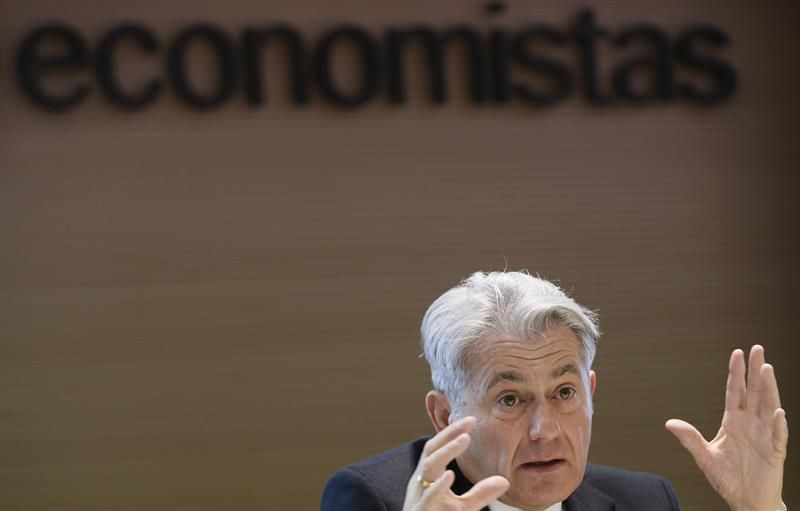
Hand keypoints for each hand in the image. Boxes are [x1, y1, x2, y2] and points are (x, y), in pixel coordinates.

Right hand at [403, 416, 508, 510]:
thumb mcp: (463, 507)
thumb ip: (481, 493)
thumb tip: (504, 481)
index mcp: (428, 476)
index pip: (437, 447)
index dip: (452, 432)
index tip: (471, 420)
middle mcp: (420, 481)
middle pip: (431, 449)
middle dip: (449, 433)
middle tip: (469, 422)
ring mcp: (419, 495)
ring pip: (428, 467)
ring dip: (446, 451)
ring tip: (464, 439)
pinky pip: (427, 496)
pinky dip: (438, 485)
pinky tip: (449, 475)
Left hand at [665, 345, 787, 510]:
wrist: (746, 501)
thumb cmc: (728, 478)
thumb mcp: (704, 456)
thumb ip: (690, 438)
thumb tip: (669, 423)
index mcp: (734, 421)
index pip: (736, 391)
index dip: (737, 372)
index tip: (738, 352)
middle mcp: (751, 424)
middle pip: (755, 392)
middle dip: (756, 370)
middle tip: (758, 348)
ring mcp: (764, 436)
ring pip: (769, 407)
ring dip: (769, 388)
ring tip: (768, 368)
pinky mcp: (774, 452)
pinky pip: (778, 436)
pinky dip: (778, 425)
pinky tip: (778, 412)